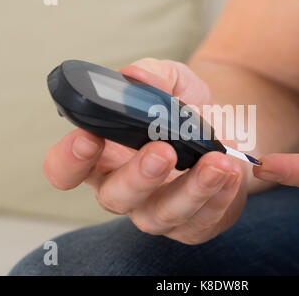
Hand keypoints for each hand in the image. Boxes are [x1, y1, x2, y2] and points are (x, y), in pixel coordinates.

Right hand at [44, 58, 246, 244]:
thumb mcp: (172, 82)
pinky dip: (220, 196)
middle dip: (138, 176)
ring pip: (161, 214)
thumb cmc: (185, 108)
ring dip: (191, 189)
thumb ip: (153, 74)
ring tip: (216, 162)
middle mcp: (124, 189)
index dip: (68, 159)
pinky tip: (232, 172)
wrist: (228, 127)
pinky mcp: (192, 224)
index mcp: (104, 156)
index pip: (65, 169)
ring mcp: (157, 211)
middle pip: (115, 197)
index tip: (87, 137)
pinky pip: (202, 221)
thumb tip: (139, 77)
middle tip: (162, 150)